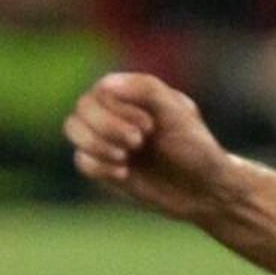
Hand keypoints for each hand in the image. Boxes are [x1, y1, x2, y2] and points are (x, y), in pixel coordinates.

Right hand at [64, 72, 233, 223]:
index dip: (118, 110)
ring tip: (125, 158)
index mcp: (131, 93)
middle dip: (106, 128)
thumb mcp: (177, 111)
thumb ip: (144, 89)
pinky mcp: (103, 166)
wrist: (202, 189)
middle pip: (81, 109)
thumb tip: (103, 85)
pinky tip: (124, 174)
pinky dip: (99, 167)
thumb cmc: (194, 145)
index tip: (149, 127)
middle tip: (139, 143)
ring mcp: (106, 139)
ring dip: (97, 145)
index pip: (100, 91)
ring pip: (73, 129)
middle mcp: (114, 111)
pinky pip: (81, 160)